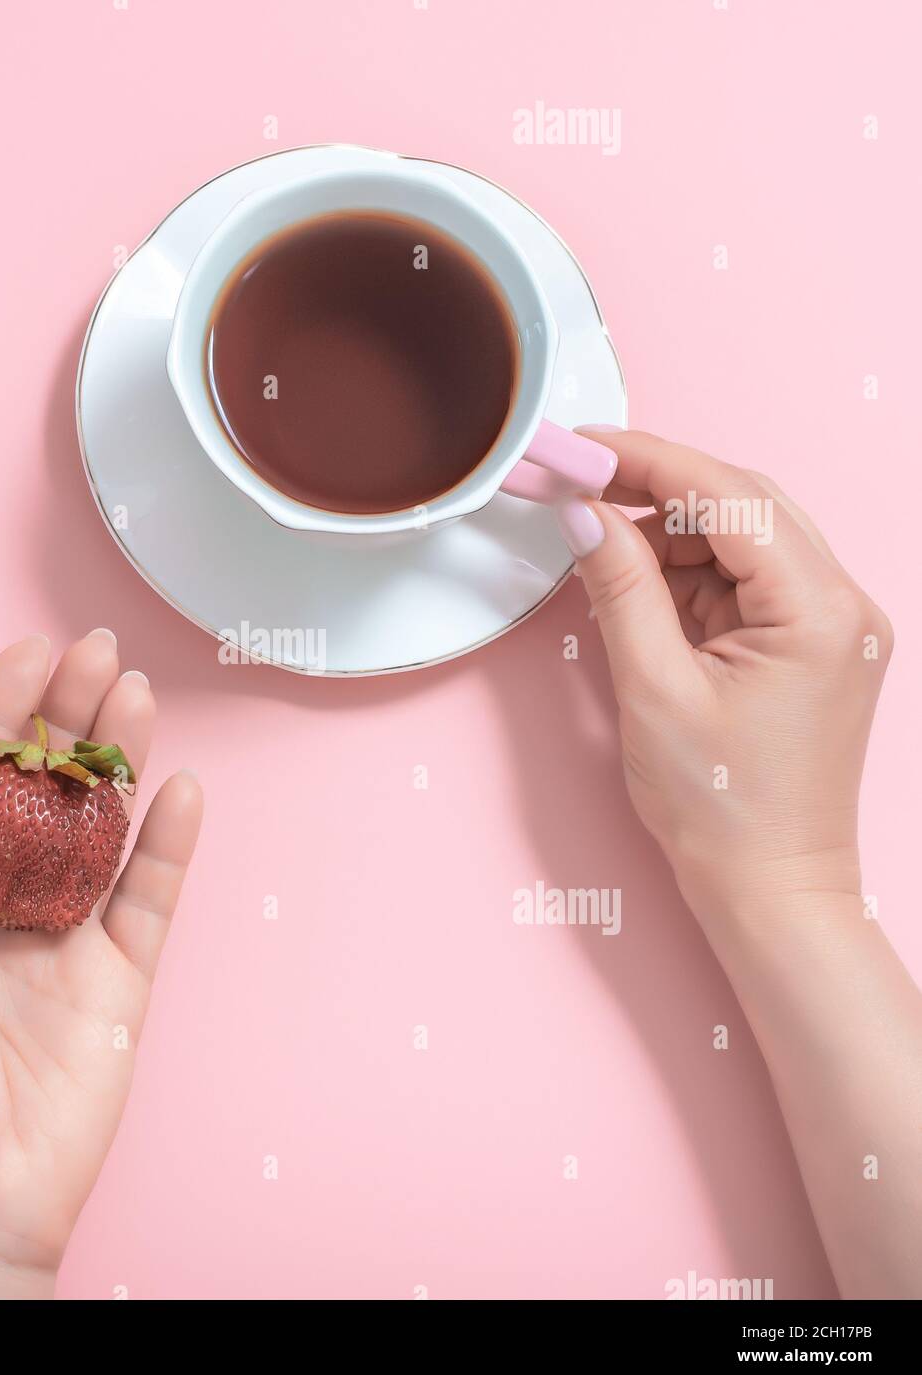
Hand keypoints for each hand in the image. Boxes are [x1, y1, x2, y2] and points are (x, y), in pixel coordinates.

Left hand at [0, 630, 201, 1297]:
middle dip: (64, 721)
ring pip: (95, 831)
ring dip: (117, 762)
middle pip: (36, 794)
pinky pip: (147, 901)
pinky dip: (165, 847)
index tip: (24, 660)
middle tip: (97, 655)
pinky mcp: (117, 983)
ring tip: (137, 694)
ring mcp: (61, 944)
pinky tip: (179, 790)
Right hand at [558, 433, 921, 1298]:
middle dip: (651, 484)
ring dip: (665, 530)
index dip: (646, 460)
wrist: (771, 890)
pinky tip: (633, 577)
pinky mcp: (807, 641)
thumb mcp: (654, 691)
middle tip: (572, 476)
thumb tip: (584, 515)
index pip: (728, 496)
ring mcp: (829, 621)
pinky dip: (685, 570)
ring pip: (738, 535)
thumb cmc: (722, 811)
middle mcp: (840, 602)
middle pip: (740, 503)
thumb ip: (619, 589)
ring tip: (592, 537)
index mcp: (817, 609)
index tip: (578, 444)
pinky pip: (741, 577)